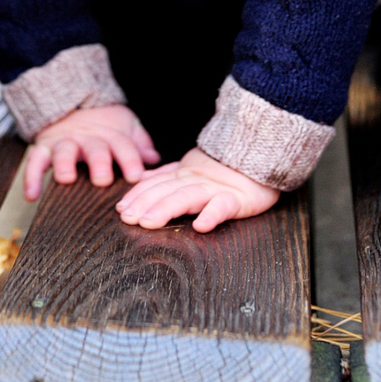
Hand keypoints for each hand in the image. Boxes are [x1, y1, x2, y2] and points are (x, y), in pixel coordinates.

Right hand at [24, 104, 159, 200]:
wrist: (73, 101)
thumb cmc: (105, 124)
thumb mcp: (126, 126)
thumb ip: (140, 143)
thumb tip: (154, 159)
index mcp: (110, 136)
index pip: (123, 146)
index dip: (130, 160)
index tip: (136, 176)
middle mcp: (87, 139)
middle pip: (94, 149)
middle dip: (98, 162)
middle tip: (103, 179)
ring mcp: (65, 142)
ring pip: (64, 151)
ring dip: (65, 165)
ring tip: (66, 179)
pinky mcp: (44, 147)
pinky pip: (35, 161)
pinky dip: (31, 178)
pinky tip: (32, 196)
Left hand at [115, 147, 278, 231]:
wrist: (260, 156)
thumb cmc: (225, 169)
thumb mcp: (191, 169)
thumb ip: (167, 175)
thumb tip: (140, 180)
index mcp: (184, 175)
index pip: (156, 184)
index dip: (137, 196)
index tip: (120, 209)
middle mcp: (195, 180)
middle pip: (166, 191)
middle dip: (144, 204)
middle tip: (127, 218)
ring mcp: (215, 188)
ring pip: (187, 197)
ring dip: (166, 208)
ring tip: (149, 222)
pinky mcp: (238, 198)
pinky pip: (224, 206)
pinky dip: (212, 214)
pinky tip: (201, 225)